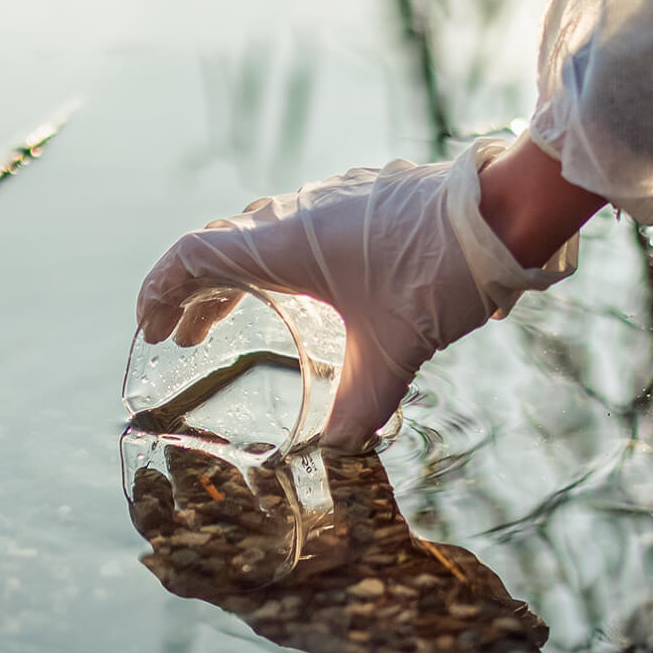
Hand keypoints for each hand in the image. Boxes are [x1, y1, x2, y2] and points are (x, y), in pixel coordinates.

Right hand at [135, 138, 590, 449]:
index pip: (194, 257)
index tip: (149, 328)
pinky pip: (292, 228)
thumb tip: (341, 453)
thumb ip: (363, 406)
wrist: (503, 214)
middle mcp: (296, 214)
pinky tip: (296, 292)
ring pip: (256, 235)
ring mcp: (328, 202)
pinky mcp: (358, 199)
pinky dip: (270, 262)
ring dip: (232, 278)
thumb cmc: (441, 274)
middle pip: (218, 248)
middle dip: (192, 295)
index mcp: (285, 244)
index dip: (160, 290)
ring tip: (223, 319)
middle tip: (178, 337)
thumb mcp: (397, 350)